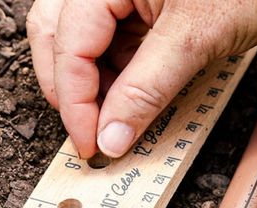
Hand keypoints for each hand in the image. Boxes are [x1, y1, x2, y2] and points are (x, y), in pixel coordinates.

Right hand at [26, 0, 256, 159]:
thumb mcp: (197, 39)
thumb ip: (147, 88)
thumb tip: (111, 138)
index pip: (68, 42)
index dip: (74, 100)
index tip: (90, 145)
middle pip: (58, 35)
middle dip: (70, 89)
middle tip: (92, 135)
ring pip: (80, 40)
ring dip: (90, 85)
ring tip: (112, 122)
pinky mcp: (142, 4)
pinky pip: (111, 41)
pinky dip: (115, 75)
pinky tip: (128, 101)